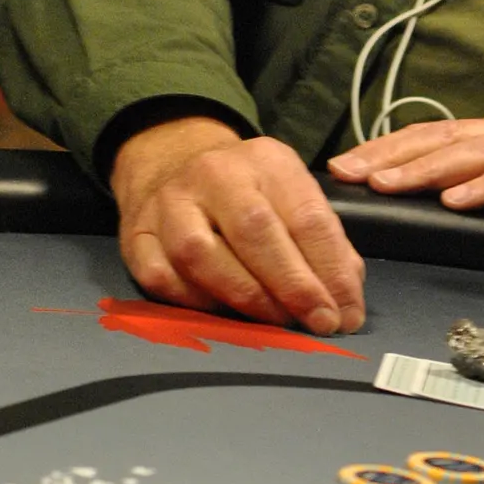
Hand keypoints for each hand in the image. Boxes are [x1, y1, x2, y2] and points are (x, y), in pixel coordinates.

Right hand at [112, 120, 365, 335]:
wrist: (173, 164)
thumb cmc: (249, 192)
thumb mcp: (292, 196)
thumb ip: (324, 242)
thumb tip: (346, 298)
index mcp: (267, 160)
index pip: (307, 215)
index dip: (331, 268)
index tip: (347, 310)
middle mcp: (215, 174)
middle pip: (255, 231)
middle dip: (293, 285)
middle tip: (319, 322)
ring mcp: (169, 203)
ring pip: (201, 255)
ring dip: (246, 297)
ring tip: (278, 322)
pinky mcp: (136, 235)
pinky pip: (163, 278)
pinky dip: (198, 303)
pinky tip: (226, 315)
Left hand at [328, 115, 483, 215]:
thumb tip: (439, 203)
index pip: (435, 136)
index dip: (388, 149)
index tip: (345, 168)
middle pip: (444, 137)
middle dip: (392, 155)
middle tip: (349, 173)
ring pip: (474, 151)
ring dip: (426, 168)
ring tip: (388, 184)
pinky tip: (458, 199)